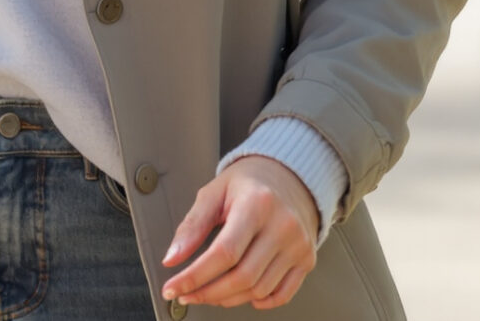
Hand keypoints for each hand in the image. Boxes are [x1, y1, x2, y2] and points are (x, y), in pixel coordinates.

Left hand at [162, 156, 318, 310]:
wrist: (288, 176)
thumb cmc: (248, 183)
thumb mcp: (213, 193)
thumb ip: (192, 226)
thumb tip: (172, 258)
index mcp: (257, 204)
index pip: (224, 253)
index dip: (195, 276)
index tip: (173, 288)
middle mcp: (283, 226)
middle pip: (243, 277)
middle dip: (207, 292)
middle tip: (186, 294)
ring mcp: (298, 245)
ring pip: (260, 289)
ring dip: (228, 299)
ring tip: (208, 293)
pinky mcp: (307, 259)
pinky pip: (282, 294)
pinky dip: (259, 302)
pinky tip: (241, 296)